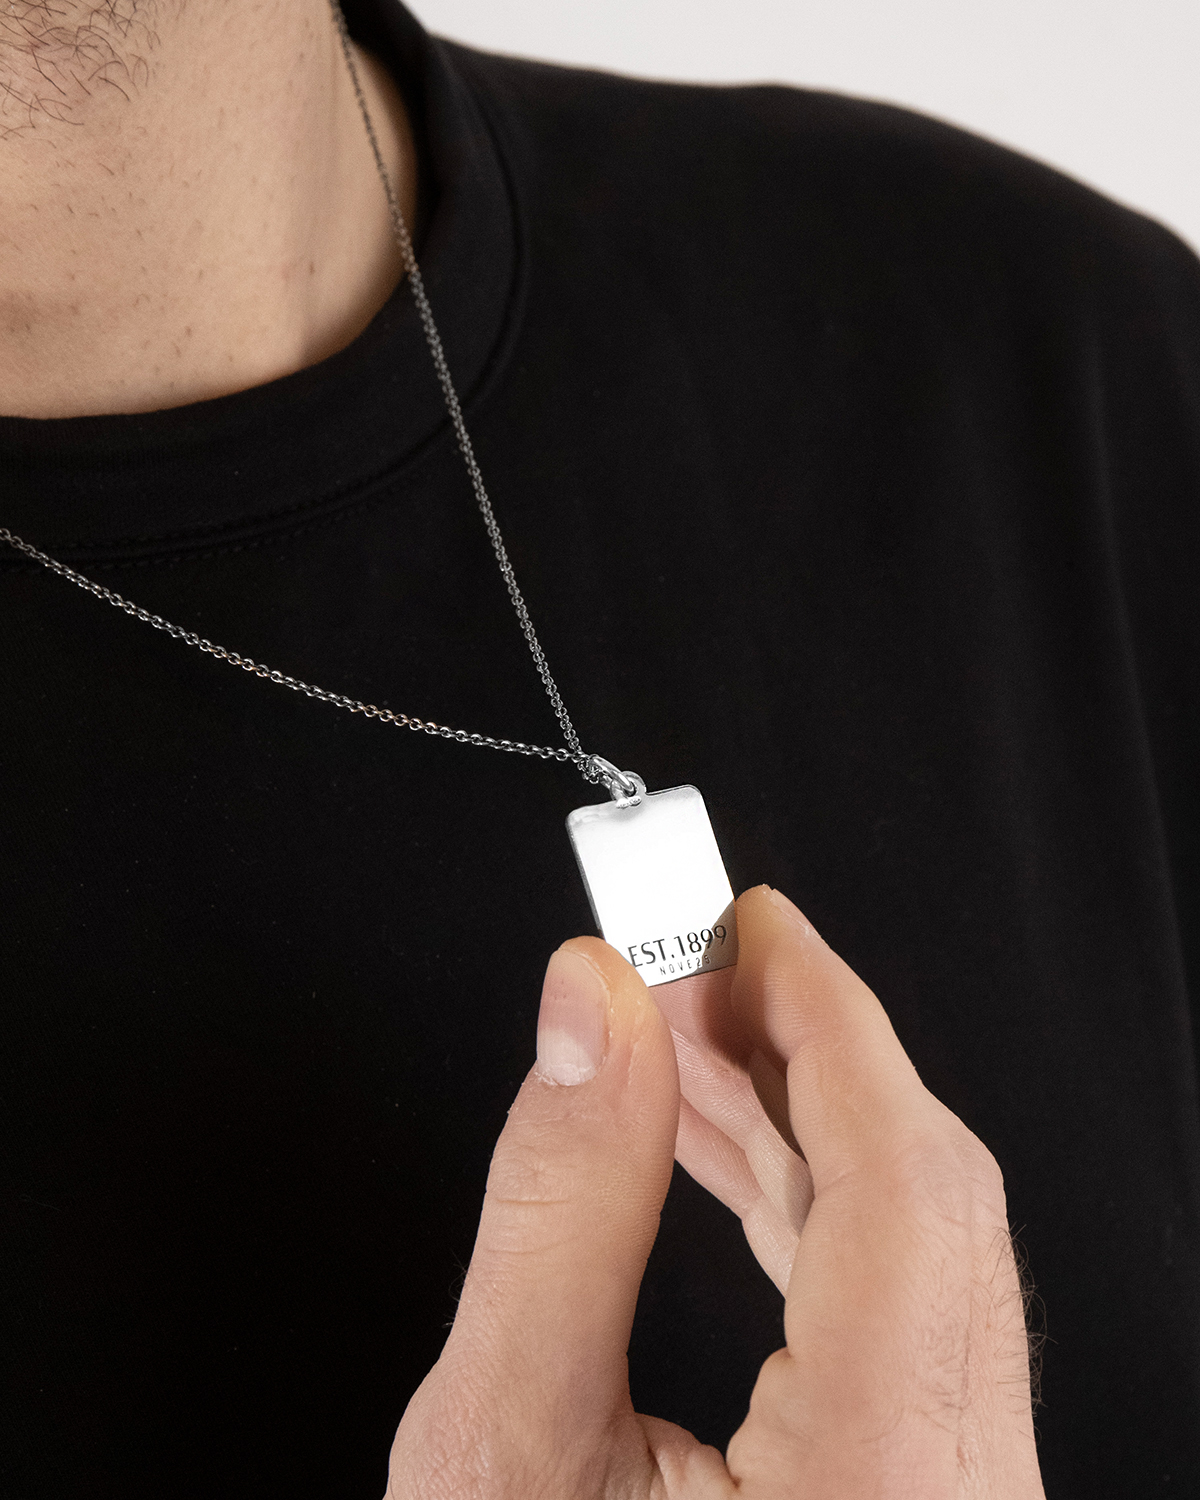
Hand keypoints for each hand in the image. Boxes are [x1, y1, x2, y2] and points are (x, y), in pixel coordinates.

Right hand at [386, 886, 1044, 1497]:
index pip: (903, 1180)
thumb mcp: (503, 1451)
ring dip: (794, 1125)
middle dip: (799, 1056)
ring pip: (916, 1249)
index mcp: (888, 1496)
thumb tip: (582, 1009)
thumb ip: (553, 1205)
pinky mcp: (930, 1499)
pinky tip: (718, 1150)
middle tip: (684, 968)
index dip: (828, 1019)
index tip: (754, 920)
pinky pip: (897, 1313)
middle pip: (926, 1201)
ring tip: (673, 1047)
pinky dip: (806, 1209)